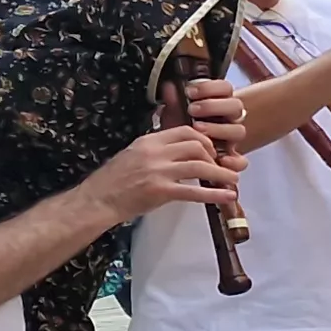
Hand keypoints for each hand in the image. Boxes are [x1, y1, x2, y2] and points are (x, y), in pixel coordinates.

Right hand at [90, 126, 239, 216]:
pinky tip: (227, 197)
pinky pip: (194, 191)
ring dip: (221, 174)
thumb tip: (182, 149)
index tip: (211, 151)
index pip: (186, 131)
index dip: (205, 140)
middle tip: (221, 167)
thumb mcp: (134, 154)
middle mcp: (155, 152)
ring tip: (232, 181)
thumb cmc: (115, 180)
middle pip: (197, 146)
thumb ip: (158, 149)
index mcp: (149, 141)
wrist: (97, 199)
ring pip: (200, 166)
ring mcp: (158, 171)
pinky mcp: (160, 191)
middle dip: (214, 156)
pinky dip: (214, 194)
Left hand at [176, 77, 246, 156]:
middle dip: (213, 106)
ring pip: (239, 130)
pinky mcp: (231, 159)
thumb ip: (173, 102)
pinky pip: (241, 161)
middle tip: (192, 110)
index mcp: (218, 103)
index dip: (210, 88)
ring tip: (198, 130)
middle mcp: (228, 119)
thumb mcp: (173, 115)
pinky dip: (234, 161)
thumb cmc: (178, 130)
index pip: (225, 88)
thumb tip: (169, 87)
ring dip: (220, 129)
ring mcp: (231, 139)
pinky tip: (221, 160)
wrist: (177, 154)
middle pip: (235, 106)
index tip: (189, 92)